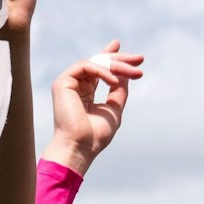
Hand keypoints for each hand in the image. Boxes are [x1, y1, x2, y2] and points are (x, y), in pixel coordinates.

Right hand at [45, 42, 143, 174]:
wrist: (80, 147)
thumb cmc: (95, 135)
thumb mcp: (114, 109)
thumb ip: (118, 91)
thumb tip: (124, 73)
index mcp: (85, 93)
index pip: (98, 70)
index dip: (112, 58)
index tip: (133, 56)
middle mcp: (76, 87)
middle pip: (98, 63)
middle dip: (120, 59)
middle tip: (140, 58)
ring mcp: (68, 84)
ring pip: (94, 62)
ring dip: (116, 65)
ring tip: (134, 73)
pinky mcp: (62, 83)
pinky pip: (85, 66)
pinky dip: (102, 71)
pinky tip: (114, 81)